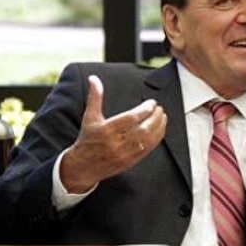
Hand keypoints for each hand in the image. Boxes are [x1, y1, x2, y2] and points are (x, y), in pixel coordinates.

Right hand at [60, 75, 167, 192]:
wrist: (83, 166)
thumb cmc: (88, 138)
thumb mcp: (89, 117)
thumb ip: (95, 97)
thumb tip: (94, 78)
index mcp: (106, 130)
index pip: (131, 118)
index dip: (144, 109)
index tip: (152, 102)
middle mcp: (116, 143)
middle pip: (142, 129)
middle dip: (154, 117)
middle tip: (159, 108)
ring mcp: (124, 153)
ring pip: (148, 139)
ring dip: (159, 126)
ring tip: (162, 116)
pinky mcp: (131, 161)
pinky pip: (148, 149)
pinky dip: (157, 137)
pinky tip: (160, 128)